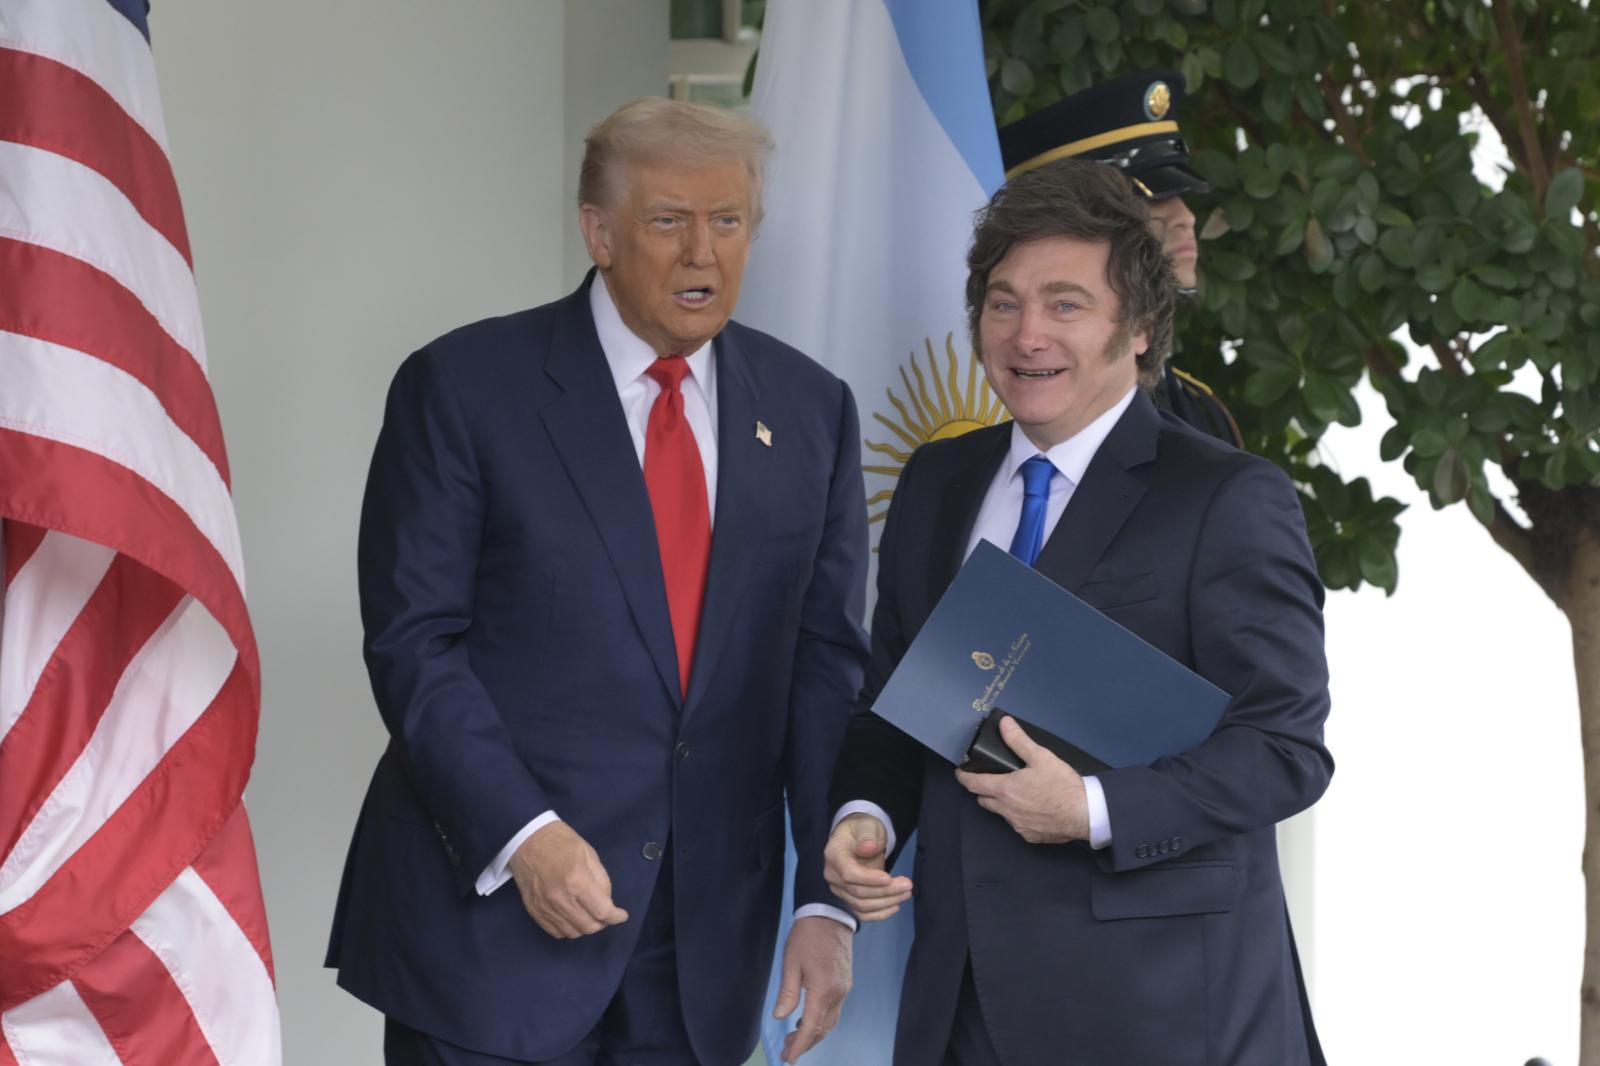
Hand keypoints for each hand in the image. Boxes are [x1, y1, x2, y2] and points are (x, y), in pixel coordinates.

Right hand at [507, 821, 628, 937]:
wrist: (527, 839)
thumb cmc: (561, 842)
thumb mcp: (590, 854)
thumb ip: (602, 881)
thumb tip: (607, 903)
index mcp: (577, 880)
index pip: (602, 911)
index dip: (616, 917)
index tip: (621, 915)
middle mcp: (560, 898)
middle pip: (588, 926)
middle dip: (602, 922)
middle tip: (604, 912)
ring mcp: (545, 907)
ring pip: (573, 933)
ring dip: (585, 926)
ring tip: (588, 913)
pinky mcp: (534, 911)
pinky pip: (556, 932)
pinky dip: (568, 928)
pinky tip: (572, 916)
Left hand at [773, 915, 852, 1062]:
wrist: (830, 914)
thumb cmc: (806, 936)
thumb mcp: (791, 962)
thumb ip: (787, 992)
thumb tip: (779, 1016)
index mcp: (823, 989)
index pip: (811, 1026)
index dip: (799, 1045)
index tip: (788, 1058)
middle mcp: (838, 993)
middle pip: (823, 1028)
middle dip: (805, 1043)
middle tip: (787, 1051)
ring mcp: (844, 989)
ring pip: (831, 1021)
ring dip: (814, 1034)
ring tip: (794, 1039)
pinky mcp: (845, 983)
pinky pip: (834, 1010)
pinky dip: (821, 1021)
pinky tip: (807, 1020)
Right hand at [823, 813, 912, 922]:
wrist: (857, 838)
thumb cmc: (862, 830)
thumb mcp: (866, 825)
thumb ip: (867, 836)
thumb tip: (868, 848)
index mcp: (833, 854)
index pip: (848, 873)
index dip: (868, 879)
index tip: (888, 878)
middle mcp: (832, 875)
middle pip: (857, 892)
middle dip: (885, 891)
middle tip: (908, 885)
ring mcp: (839, 889)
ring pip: (861, 905)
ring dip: (886, 902)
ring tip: (906, 893)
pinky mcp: (848, 899)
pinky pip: (862, 913)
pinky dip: (879, 914)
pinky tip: (895, 906)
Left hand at [955, 716, 1088, 843]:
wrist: (1085, 814)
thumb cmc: (1062, 784)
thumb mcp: (1040, 757)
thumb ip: (1019, 740)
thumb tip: (1004, 723)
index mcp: (1005, 789)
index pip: (973, 784)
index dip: (963, 777)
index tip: (961, 773)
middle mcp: (1007, 810)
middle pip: (983, 800)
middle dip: (983, 790)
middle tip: (992, 780)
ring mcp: (1018, 826)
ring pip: (1001, 814)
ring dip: (1002, 804)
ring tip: (1016, 794)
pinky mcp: (1030, 837)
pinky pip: (1018, 826)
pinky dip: (1020, 817)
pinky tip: (1033, 809)